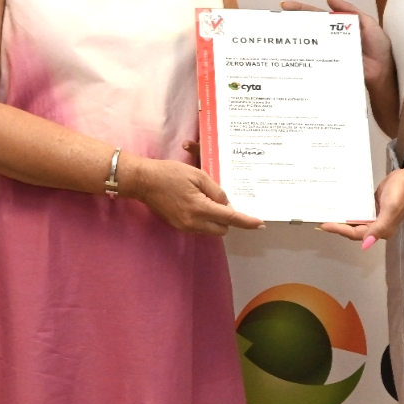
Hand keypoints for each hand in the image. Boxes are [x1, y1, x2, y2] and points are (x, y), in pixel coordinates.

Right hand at [121, 149, 263, 235]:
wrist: (143, 181)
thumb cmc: (170, 173)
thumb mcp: (197, 175)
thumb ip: (216, 191)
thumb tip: (226, 204)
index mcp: (200, 208)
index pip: (230, 218)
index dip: (247, 222)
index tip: (260, 224)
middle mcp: (194, 222)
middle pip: (223, 229)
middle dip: (227, 218)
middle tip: (220, 200)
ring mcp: (185, 226)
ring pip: (211, 230)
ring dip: (215, 219)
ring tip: (206, 199)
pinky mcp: (178, 226)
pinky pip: (200, 227)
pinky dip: (204, 219)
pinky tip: (197, 203)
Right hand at [280, 0, 394, 87]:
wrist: (384, 71)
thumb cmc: (378, 46)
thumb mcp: (367, 22)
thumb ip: (349, 10)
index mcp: (339, 26)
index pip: (317, 15)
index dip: (301, 9)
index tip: (285, 6)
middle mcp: (331, 38)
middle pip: (309, 28)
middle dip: (292, 23)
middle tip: (277, 21)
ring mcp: (328, 52)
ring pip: (308, 44)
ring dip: (295, 40)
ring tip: (280, 37)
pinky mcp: (328, 65)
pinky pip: (314, 60)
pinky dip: (303, 57)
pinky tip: (292, 56)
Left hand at [319, 163, 403, 244]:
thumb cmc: (401, 194)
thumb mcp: (390, 210)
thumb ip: (379, 227)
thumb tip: (365, 245)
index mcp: (380, 230)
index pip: (355, 233)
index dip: (339, 230)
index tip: (323, 225)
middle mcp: (376, 225)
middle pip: (353, 229)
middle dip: (338, 226)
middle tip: (320, 219)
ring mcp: (374, 215)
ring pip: (355, 220)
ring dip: (342, 218)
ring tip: (326, 212)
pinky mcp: (373, 205)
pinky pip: (358, 210)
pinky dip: (349, 209)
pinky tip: (339, 204)